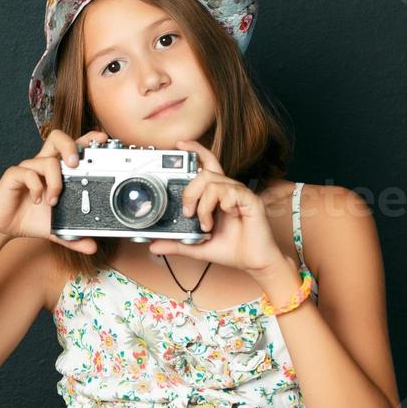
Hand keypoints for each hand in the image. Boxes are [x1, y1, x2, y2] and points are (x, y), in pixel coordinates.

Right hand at [0, 128, 107, 253]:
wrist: (1, 227)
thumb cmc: (28, 219)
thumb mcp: (56, 229)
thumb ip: (74, 237)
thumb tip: (93, 247)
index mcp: (54, 172)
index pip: (71, 148)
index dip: (85, 140)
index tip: (101, 139)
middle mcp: (41, 165)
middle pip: (57, 138)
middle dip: (70, 146)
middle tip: (76, 165)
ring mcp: (28, 168)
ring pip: (47, 161)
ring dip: (55, 182)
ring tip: (53, 201)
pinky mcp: (13, 175)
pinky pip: (28, 173)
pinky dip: (36, 187)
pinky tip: (37, 201)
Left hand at [147, 140, 286, 273]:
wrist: (253, 262)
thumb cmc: (230, 249)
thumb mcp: (196, 247)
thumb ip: (176, 244)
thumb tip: (153, 246)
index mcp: (216, 196)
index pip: (206, 166)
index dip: (196, 151)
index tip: (179, 145)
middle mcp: (227, 190)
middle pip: (204, 173)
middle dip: (190, 192)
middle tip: (188, 213)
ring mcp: (239, 193)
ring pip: (213, 183)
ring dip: (204, 206)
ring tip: (207, 225)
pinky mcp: (250, 199)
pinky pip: (229, 192)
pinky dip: (221, 205)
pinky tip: (227, 217)